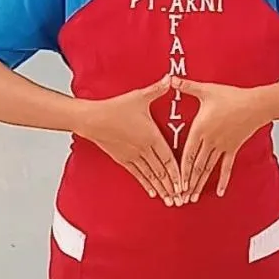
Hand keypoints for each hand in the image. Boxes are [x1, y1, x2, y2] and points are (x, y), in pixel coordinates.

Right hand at [76, 74, 183, 205]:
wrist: (93, 119)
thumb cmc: (116, 107)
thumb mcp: (139, 97)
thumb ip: (157, 89)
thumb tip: (171, 78)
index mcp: (151, 136)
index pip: (168, 158)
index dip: (178, 172)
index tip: (186, 184)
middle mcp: (143, 149)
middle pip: (161, 171)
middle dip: (173, 186)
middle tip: (184, 199)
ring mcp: (133, 156)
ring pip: (151, 176)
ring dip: (162, 189)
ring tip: (172, 201)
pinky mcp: (123, 159)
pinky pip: (138, 174)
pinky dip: (147, 184)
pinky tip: (154, 193)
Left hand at [171, 76, 268, 201]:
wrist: (255, 104)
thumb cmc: (230, 96)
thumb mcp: (206, 90)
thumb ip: (186, 86)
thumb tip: (170, 78)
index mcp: (200, 129)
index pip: (186, 154)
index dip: (179, 170)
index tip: (174, 184)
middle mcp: (210, 141)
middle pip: (196, 166)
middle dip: (187, 183)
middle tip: (179, 198)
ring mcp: (222, 146)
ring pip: (208, 169)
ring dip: (200, 184)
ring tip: (192, 198)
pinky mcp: (232, 148)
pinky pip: (226, 167)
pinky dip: (223, 180)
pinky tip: (219, 193)